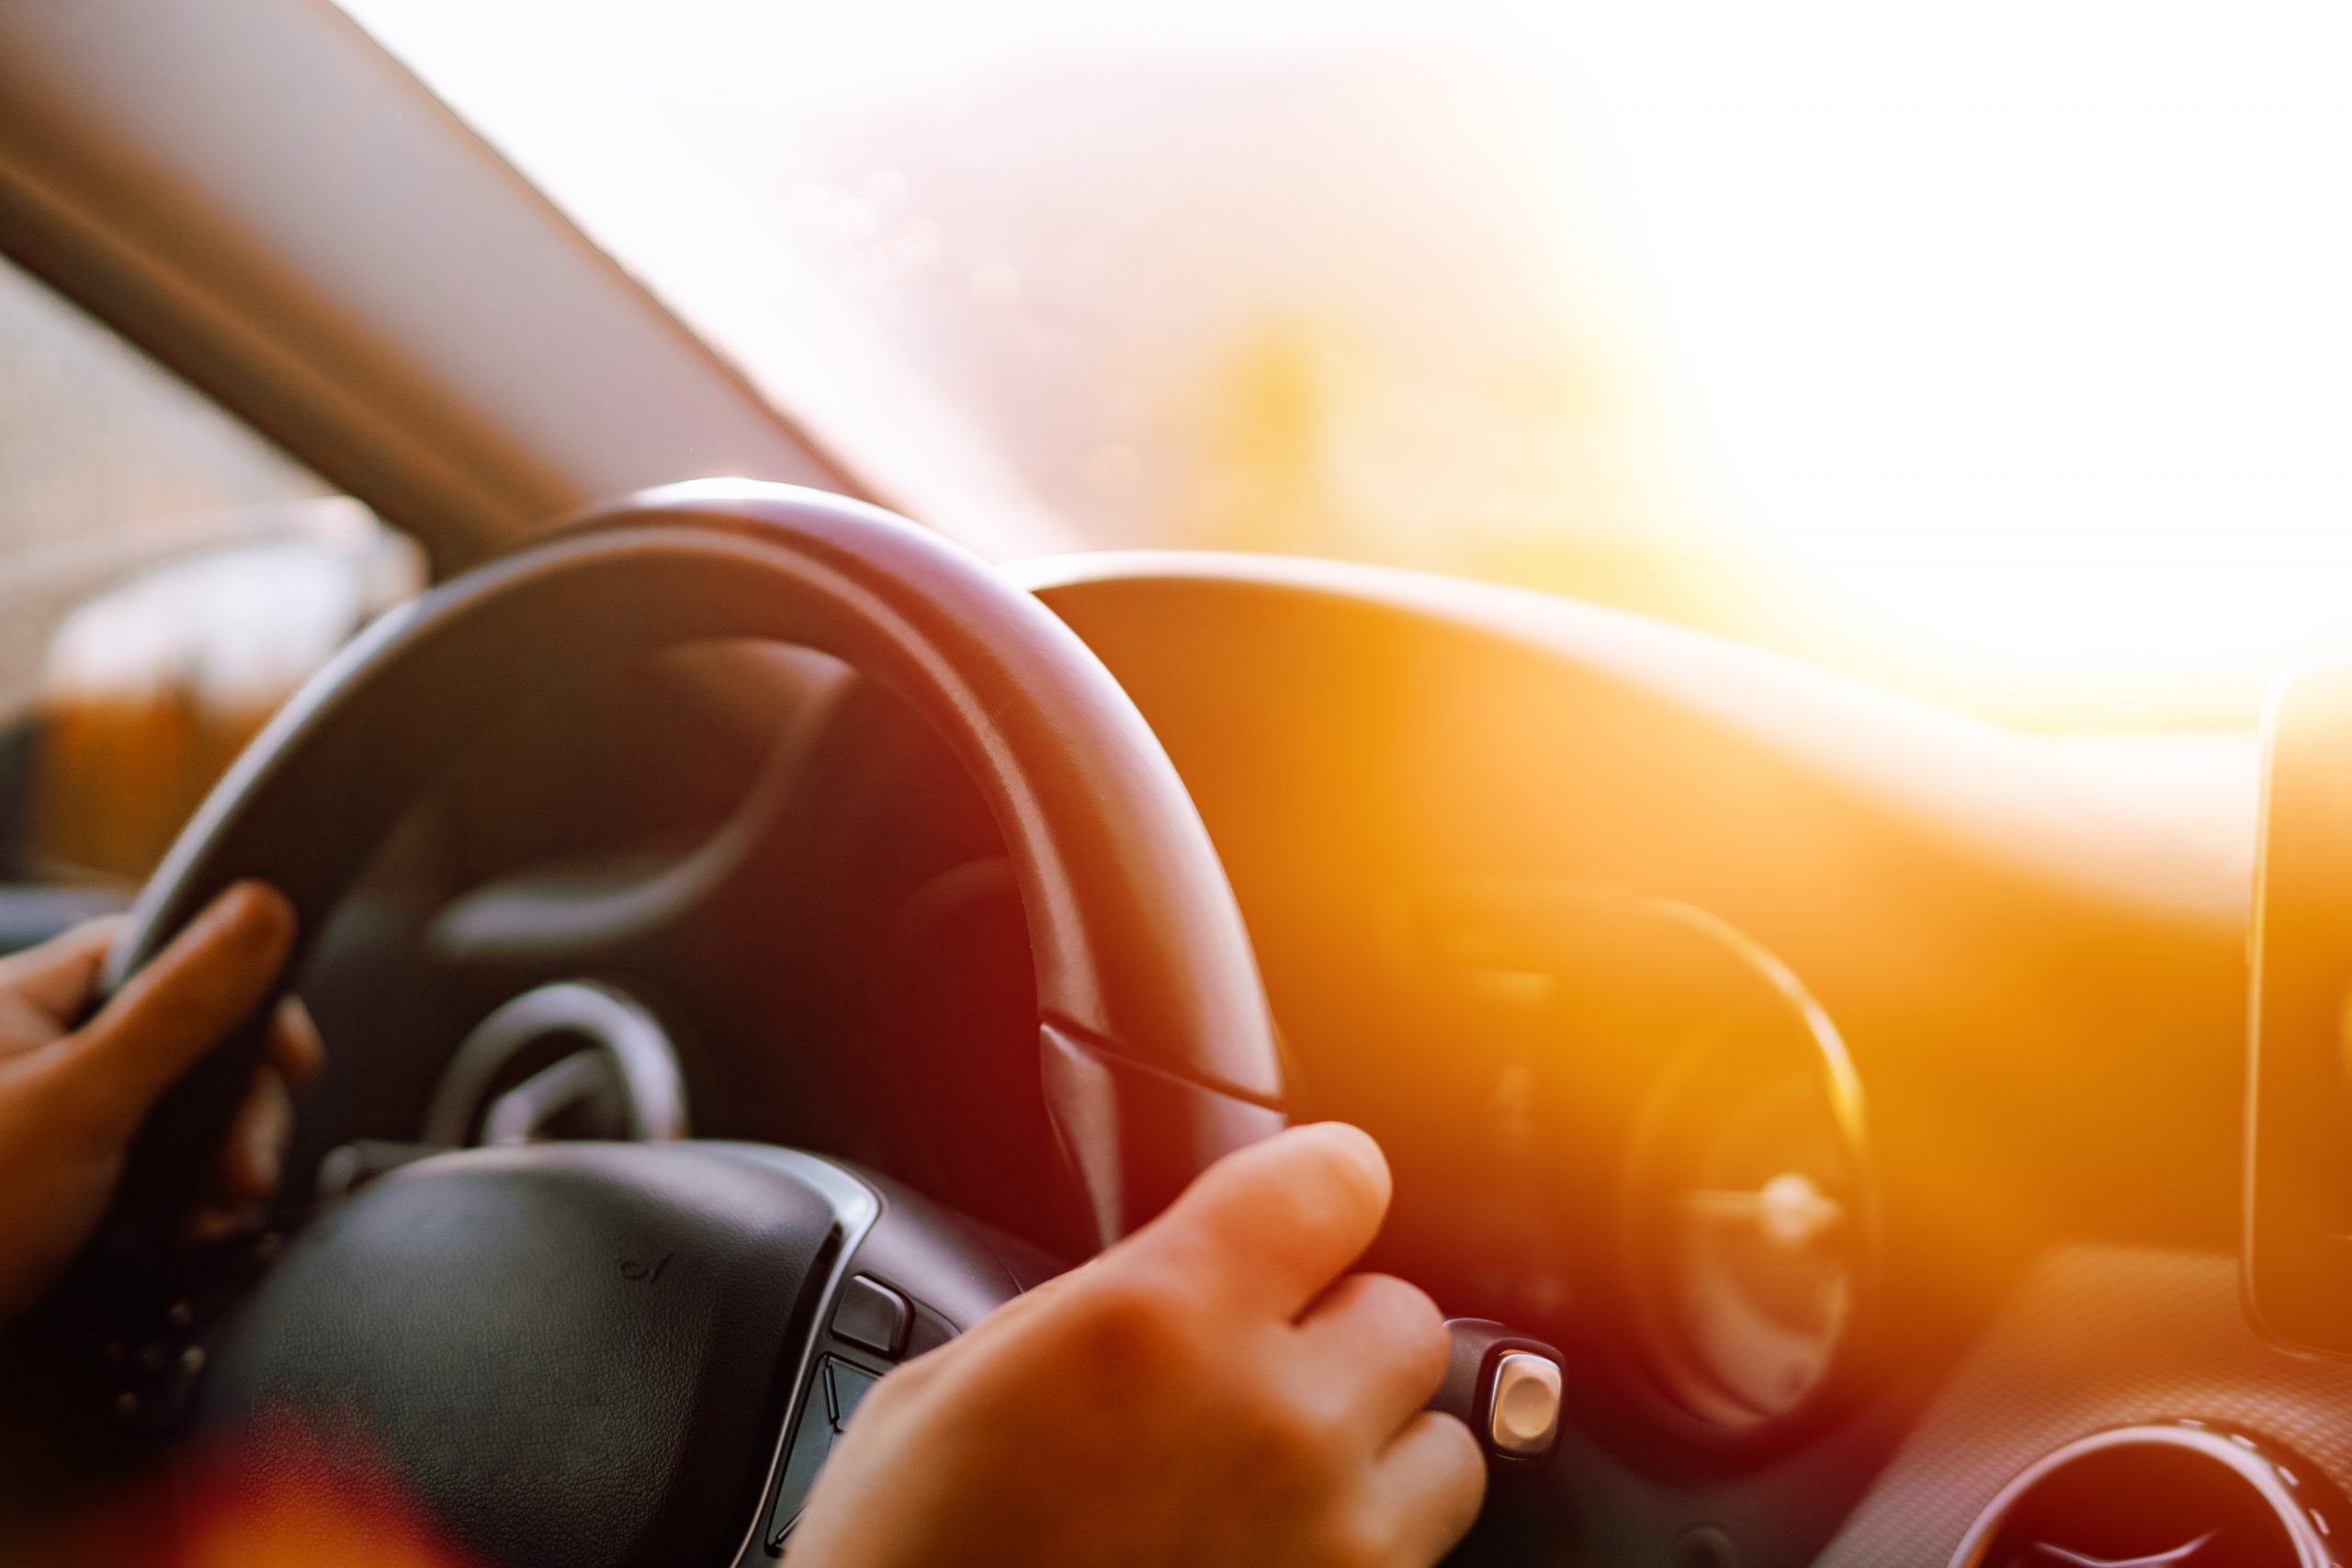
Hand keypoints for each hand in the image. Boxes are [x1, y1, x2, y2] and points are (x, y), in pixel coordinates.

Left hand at [0, 882, 321, 1324]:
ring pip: (182, 1109)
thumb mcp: (83, 1102)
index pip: (159, 951)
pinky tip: (193, 1228)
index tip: (287, 1053)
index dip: (237, 991)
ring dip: (221, 1160)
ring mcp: (57, 1122)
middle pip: (189, 1038)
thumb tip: (261, 909)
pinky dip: (191, 1197)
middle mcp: (39, 1051)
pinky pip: (161, 1165)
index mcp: (21, 1002)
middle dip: (236, 1107)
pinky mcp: (72, 1185)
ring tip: (218, 1210)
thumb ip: (179, 1007)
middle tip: (244, 1165)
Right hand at [789, 1122, 1485, 1567]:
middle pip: (1405, 1314)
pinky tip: (1263, 1566)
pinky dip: (1360, 1557)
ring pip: (1442, 1449)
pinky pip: (1415, 1565)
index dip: (1314, 1191)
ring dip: (1373, 1456)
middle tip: (1247, 1380)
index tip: (1296, 1212)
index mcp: (1160, 1323)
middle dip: (1335, 1337)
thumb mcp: (945, 1390)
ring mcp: (1335, 1550)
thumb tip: (1174, 1269)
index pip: (1339, 1180)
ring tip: (1267, 1492)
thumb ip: (1093, 1305)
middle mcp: (1275, 1424)